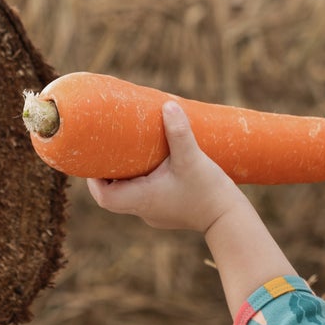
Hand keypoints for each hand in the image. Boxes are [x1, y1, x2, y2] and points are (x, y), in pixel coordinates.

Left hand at [87, 101, 248, 235]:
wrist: (230, 220)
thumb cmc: (209, 190)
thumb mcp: (192, 158)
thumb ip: (179, 132)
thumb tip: (167, 104)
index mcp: (142, 199)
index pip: (103, 198)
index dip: (94, 180)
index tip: (96, 160)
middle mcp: (145, 211)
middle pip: (113, 196)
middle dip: (110, 174)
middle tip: (113, 150)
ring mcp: (156, 215)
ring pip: (130, 197)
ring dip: (128, 178)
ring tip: (134, 154)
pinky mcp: (168, 214)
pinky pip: (146, 199)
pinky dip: (144, 184)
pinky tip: (156, 169)